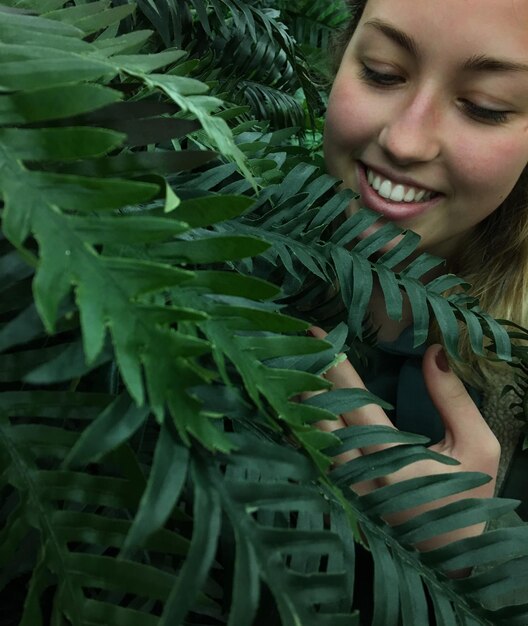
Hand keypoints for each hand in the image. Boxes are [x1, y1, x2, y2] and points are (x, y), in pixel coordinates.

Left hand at [306, 327, 500, 552]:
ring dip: (299, 403)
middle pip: (320, 417)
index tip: (317, 335)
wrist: (449, 558)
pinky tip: (295, 409)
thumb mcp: (477, 448)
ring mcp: (344, 488)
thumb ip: (453, 400)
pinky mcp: (339, 497)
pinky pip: (312, 458)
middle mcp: (359, 472)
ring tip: (289, 369)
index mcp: (392, 457)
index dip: (333, 366)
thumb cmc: (466, 499)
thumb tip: (433, 352)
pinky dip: (302, 429)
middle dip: (306, 378)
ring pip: (310, 437)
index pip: (352, 401)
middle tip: (294, 346)